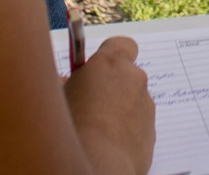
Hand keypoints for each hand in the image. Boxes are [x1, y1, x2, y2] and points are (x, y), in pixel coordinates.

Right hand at [66, 33, 155, 174]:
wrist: (96, 164)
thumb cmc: (71, 127)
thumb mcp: (56, 96)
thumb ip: (66, 82)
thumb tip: (65, 83)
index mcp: (111, 63)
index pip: (120, 45)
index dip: (108, 56)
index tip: (94, 71)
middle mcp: (134, 80)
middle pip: (126, 76)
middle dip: (111, 87)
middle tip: (88, 105)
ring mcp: (146, 108)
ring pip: (132, 103)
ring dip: (118, 111)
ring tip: (94, 131)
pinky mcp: (151, 135)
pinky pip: (137, 128)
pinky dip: (125, 134)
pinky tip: (105, 146)